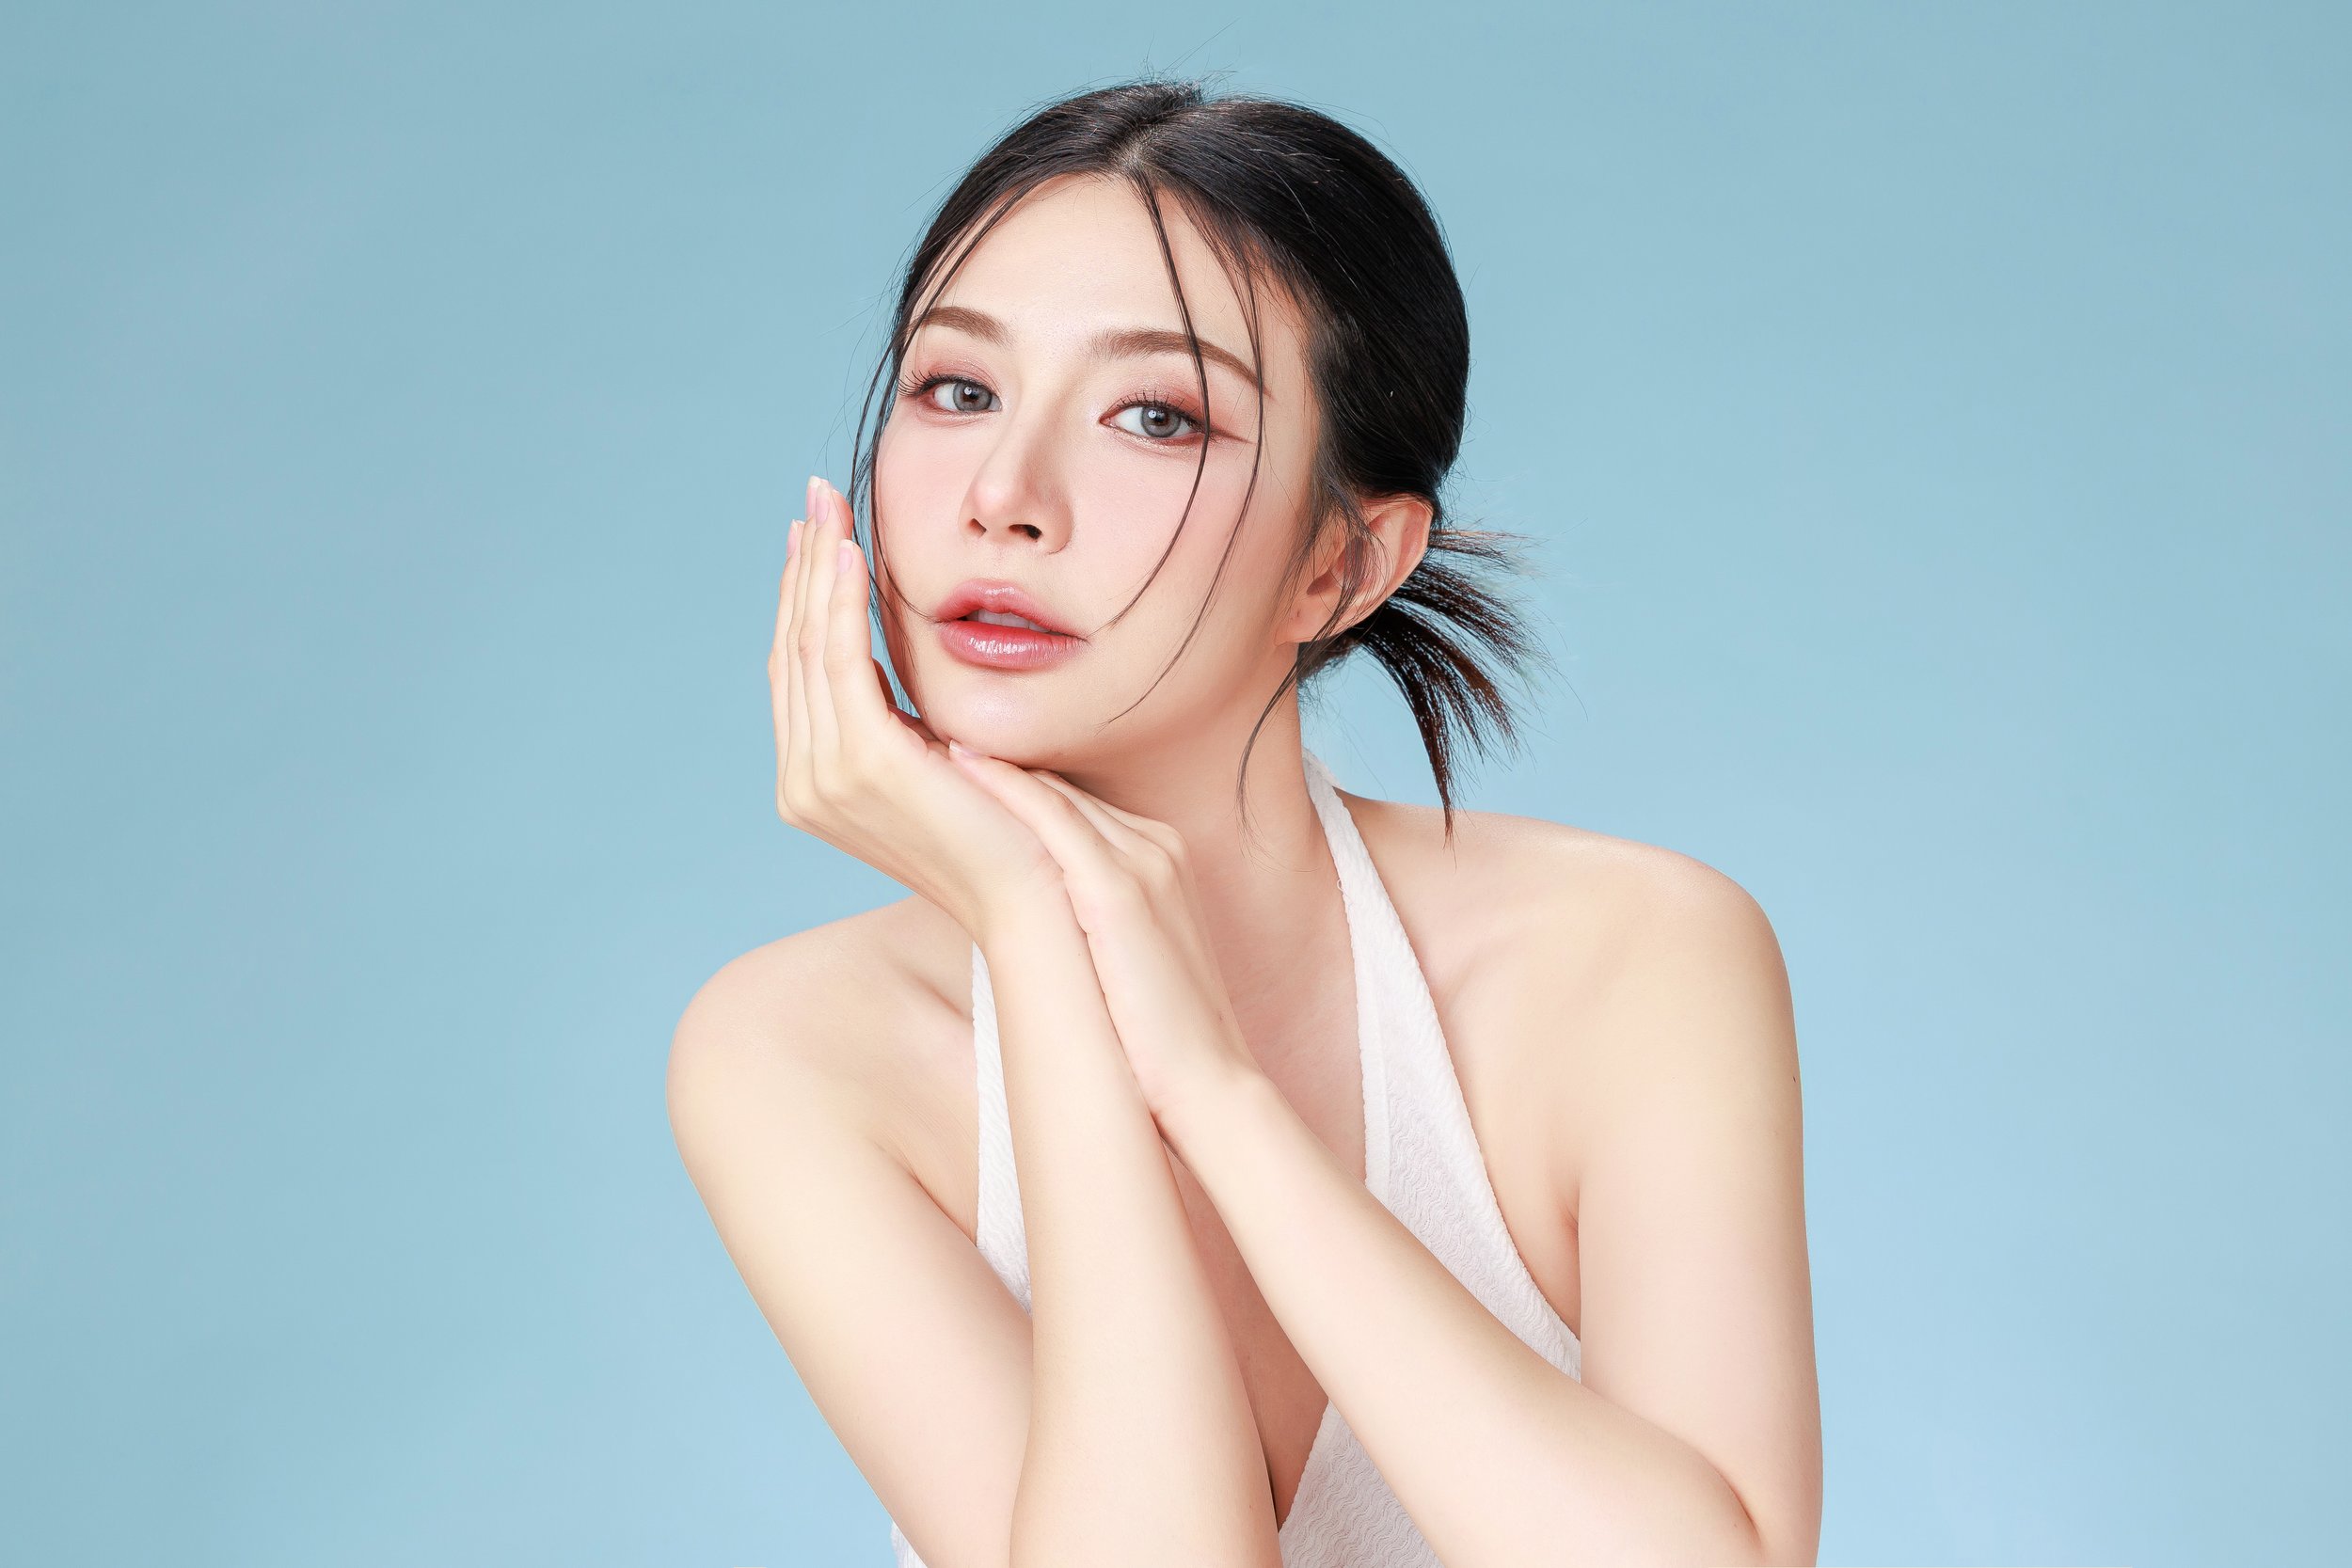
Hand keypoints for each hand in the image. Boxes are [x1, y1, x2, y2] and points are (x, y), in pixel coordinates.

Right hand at [771, 475, 1062, 937]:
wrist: (1032, 894)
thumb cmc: (1004, 828)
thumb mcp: (939, 759)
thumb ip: (905, 722)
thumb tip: (893, 664)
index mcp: (817, 782)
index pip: (799, 670)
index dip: (804, 597)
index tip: (818, 536)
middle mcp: (805, 782)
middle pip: (793, 648)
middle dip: (803, 566)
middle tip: (818, 498)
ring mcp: (824, 778)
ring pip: (809, 645)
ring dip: (818, 568)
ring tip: (831, 507)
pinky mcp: (862, 763)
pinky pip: (840, 660)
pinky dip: (841, 601)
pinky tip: (852, 552)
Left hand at [943, 745, 1263, 1130]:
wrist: (1210, 1088)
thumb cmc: (1160, 1041)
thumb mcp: (1123, 959)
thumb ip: (1086, 919)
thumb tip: (1029, 917)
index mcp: (1159, 858)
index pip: (1071, 803)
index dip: (1011, 785)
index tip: (949, 768)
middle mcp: (1155, 845)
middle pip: (1059, 787)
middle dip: (994, 763)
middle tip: (920, 730)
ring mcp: (1143, 861)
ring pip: (1052, 792)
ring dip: (989, 762)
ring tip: (924, 732)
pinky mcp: (1122, 890)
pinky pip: (1054, 820)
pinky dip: (1005, 787)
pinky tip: (955, 764)